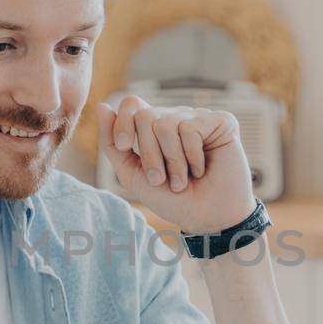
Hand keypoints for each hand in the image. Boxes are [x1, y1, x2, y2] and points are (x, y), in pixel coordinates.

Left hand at [96, 96, 256, 234]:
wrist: (205, 219)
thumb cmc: (172, 199)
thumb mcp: (132, 174)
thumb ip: (113, 143)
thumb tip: (102, 106)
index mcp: (154, 127)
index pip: (131, 104)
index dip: (122, 123)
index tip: (124, 146)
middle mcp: (176, 117)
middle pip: (145, 116)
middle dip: (149, 154)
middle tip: (161, 179)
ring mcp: (198, 118)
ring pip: (166, 123)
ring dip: (172, 161)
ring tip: (183, 179)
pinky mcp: (220, 121)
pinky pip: (191, 127)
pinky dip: (192, 156)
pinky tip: (201, 168)